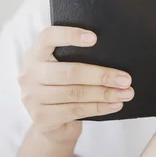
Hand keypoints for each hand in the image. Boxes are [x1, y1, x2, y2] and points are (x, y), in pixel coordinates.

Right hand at [18, 26, 134, 144]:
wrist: (50, 121)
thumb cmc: (63, 84)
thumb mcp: (62, 65)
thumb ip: (76, 56)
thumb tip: (113, 52)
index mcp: (35, 53)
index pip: (48, 37)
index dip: (70, 35)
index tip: (95, 38)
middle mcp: (29, 74)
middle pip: (70, 72)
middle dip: (101, 75)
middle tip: (126, 78)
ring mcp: (32, 98)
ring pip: (75, 93)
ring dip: (105, 93)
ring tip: (126, 92)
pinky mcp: (41, 118)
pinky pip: (76, 110)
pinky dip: (99, 107)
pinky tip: (115, 104)